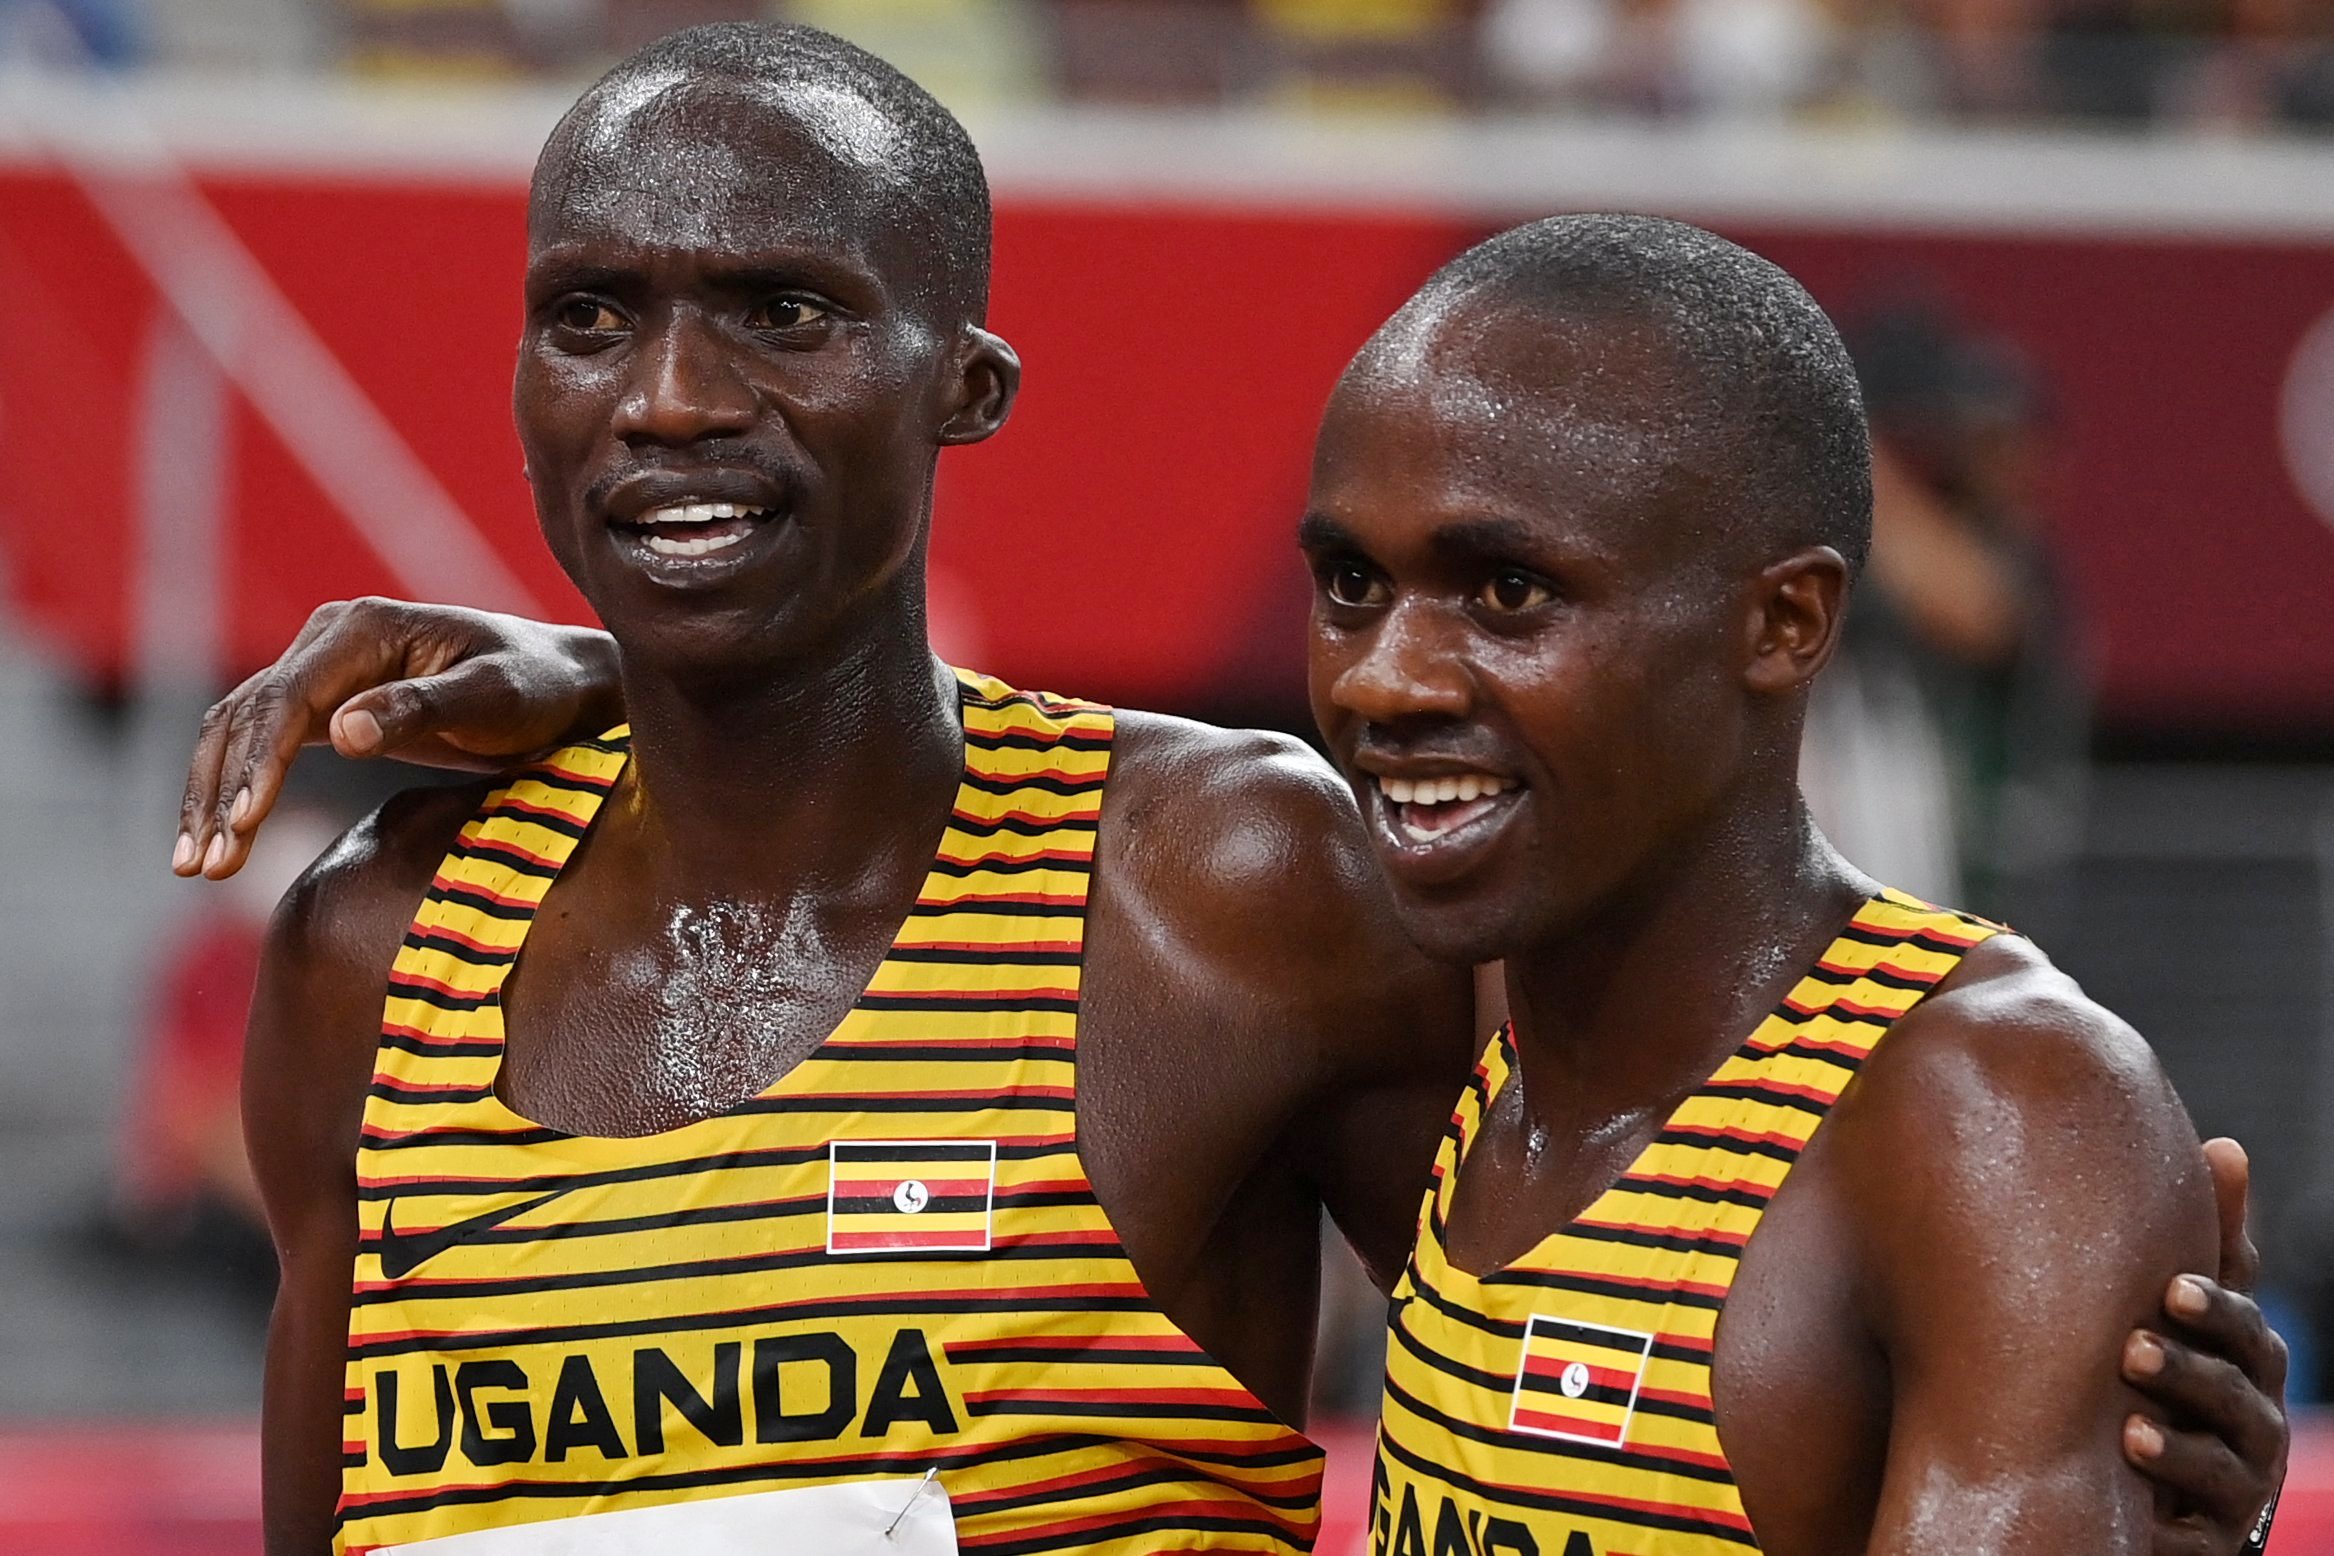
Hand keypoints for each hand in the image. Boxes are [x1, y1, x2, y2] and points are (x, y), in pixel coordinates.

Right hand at [173, 598, 618, 880]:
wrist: (561, 685)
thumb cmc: (537, 689)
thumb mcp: (495, 698)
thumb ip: (422, 709)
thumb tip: (341, 733)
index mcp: (366, 629)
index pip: (289, 697)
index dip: (260, 761)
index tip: (245, 821)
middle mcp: (330, 638)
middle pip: (246, 714)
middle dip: (220, 791)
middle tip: (206, 865)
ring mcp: (321, 668)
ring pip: (238, 730)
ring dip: (212, 796)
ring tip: (198, 867)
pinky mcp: (324, 701)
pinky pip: (259, 743)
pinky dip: (233, 790)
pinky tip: (218, 841)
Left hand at [2124, 1138, 2289, 1554]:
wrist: (2141, 1486)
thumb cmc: (2160, 1378)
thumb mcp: (2180, 1316)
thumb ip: (2207, 1245)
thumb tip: (2226, 1146)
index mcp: (2244, 1363)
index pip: (2244, 1331)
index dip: (2217, 1311)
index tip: (2172, 1289)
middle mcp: (2251, 1424)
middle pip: (2237, 1396)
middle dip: (2192, 1372)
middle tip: (2132, 1348)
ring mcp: (2237, 1485)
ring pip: (2224, 1465)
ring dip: (2178, 1444)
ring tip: (2128, 1426)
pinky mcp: (2212, 1539)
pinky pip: (2202, 1532)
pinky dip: (2172, 1510)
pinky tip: (2134, 1488)